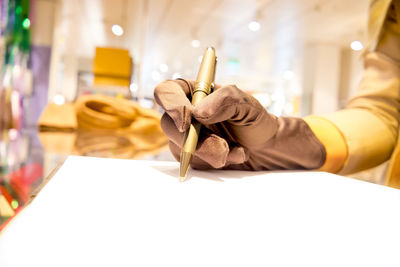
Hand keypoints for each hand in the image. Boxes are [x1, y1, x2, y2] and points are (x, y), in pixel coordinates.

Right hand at [154, 79, 325, 170]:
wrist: (263, 146)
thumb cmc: (253, 118)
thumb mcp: (245, 102)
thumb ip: (224, 99)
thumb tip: (198, 113)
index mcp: (192, 92)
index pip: (166, 92)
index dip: (171, 106)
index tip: (188, 122)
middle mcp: (184, 114)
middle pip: (169, 125)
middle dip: (197, 141)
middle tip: (223, 147)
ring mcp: (184, 137)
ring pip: (181, 148)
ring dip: (212, 153)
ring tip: (236, 149)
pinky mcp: (191, 157)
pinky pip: (195, 163)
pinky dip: (217, 161)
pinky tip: (234, 154)